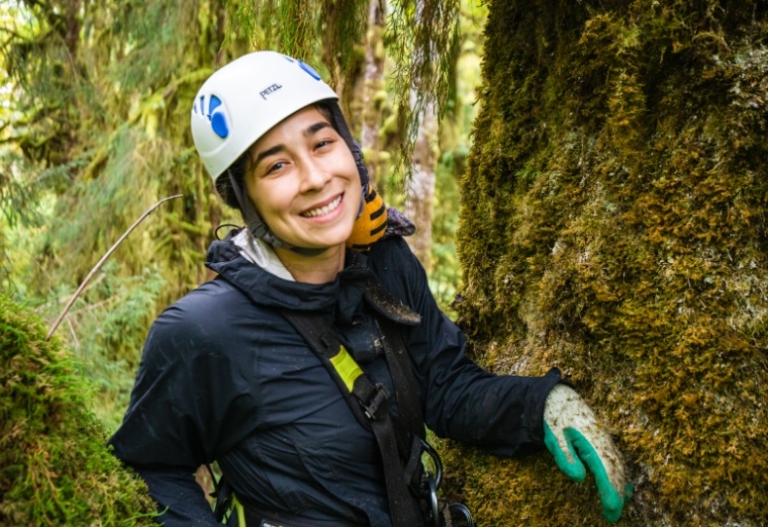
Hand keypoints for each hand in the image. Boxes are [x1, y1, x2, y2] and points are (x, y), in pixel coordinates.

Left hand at [543, 384, 630, 521]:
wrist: (557, 396)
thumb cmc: (553, 418)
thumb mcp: (554, 437)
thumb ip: (565, 457)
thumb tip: (580, 478)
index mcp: (591, 440)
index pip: (605, 471)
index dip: (610, 492)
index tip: (612, 510)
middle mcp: (602, 440)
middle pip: (615, 471)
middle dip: (616, 494)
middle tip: (613, 516)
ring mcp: (605, 438)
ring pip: (617, 465)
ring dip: (620, 485)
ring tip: (619, 505)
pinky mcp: (603, 437)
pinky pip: (615, 458)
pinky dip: (620, 473)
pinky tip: (622, 485)